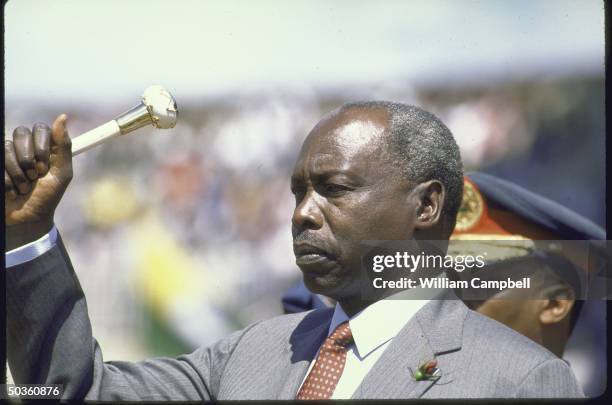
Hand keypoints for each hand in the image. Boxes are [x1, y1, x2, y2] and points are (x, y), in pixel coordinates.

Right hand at [5, 114, 72, 250]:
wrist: (27, 219)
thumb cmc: (47, 197)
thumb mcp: (62, 173)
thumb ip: (63, 146)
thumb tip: (62, 116)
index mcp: (44, 146)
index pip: (40, 129)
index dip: (42, 146)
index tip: (45, 166)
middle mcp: (25, 147)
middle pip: (21, 133)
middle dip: (28, 158)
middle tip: (35, 177)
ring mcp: (7, 155)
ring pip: (6, 148)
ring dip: (18, 174)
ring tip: (24, 188)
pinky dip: (7, 181)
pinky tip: (12, 191)